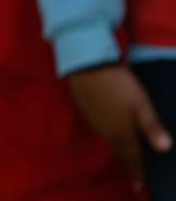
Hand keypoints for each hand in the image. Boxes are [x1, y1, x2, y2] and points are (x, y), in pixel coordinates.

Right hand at [68, 63, 171, 190]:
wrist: (86, 65)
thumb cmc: (119, 85)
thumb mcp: (141, 104)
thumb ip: (152, 127)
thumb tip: (166, 149)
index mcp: (122, 133)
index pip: (132, 159)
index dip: (137, 173)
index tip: (139, 187)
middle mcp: (107, 132)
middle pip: (120, 152)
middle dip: (128, 163)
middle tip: (135, 174)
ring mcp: (95, 121)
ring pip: (110, 140)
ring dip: (119, 149)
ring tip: (127, 154)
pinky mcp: (87, 110)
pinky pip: (101, 129)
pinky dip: (110, 134)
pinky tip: (113, 129)